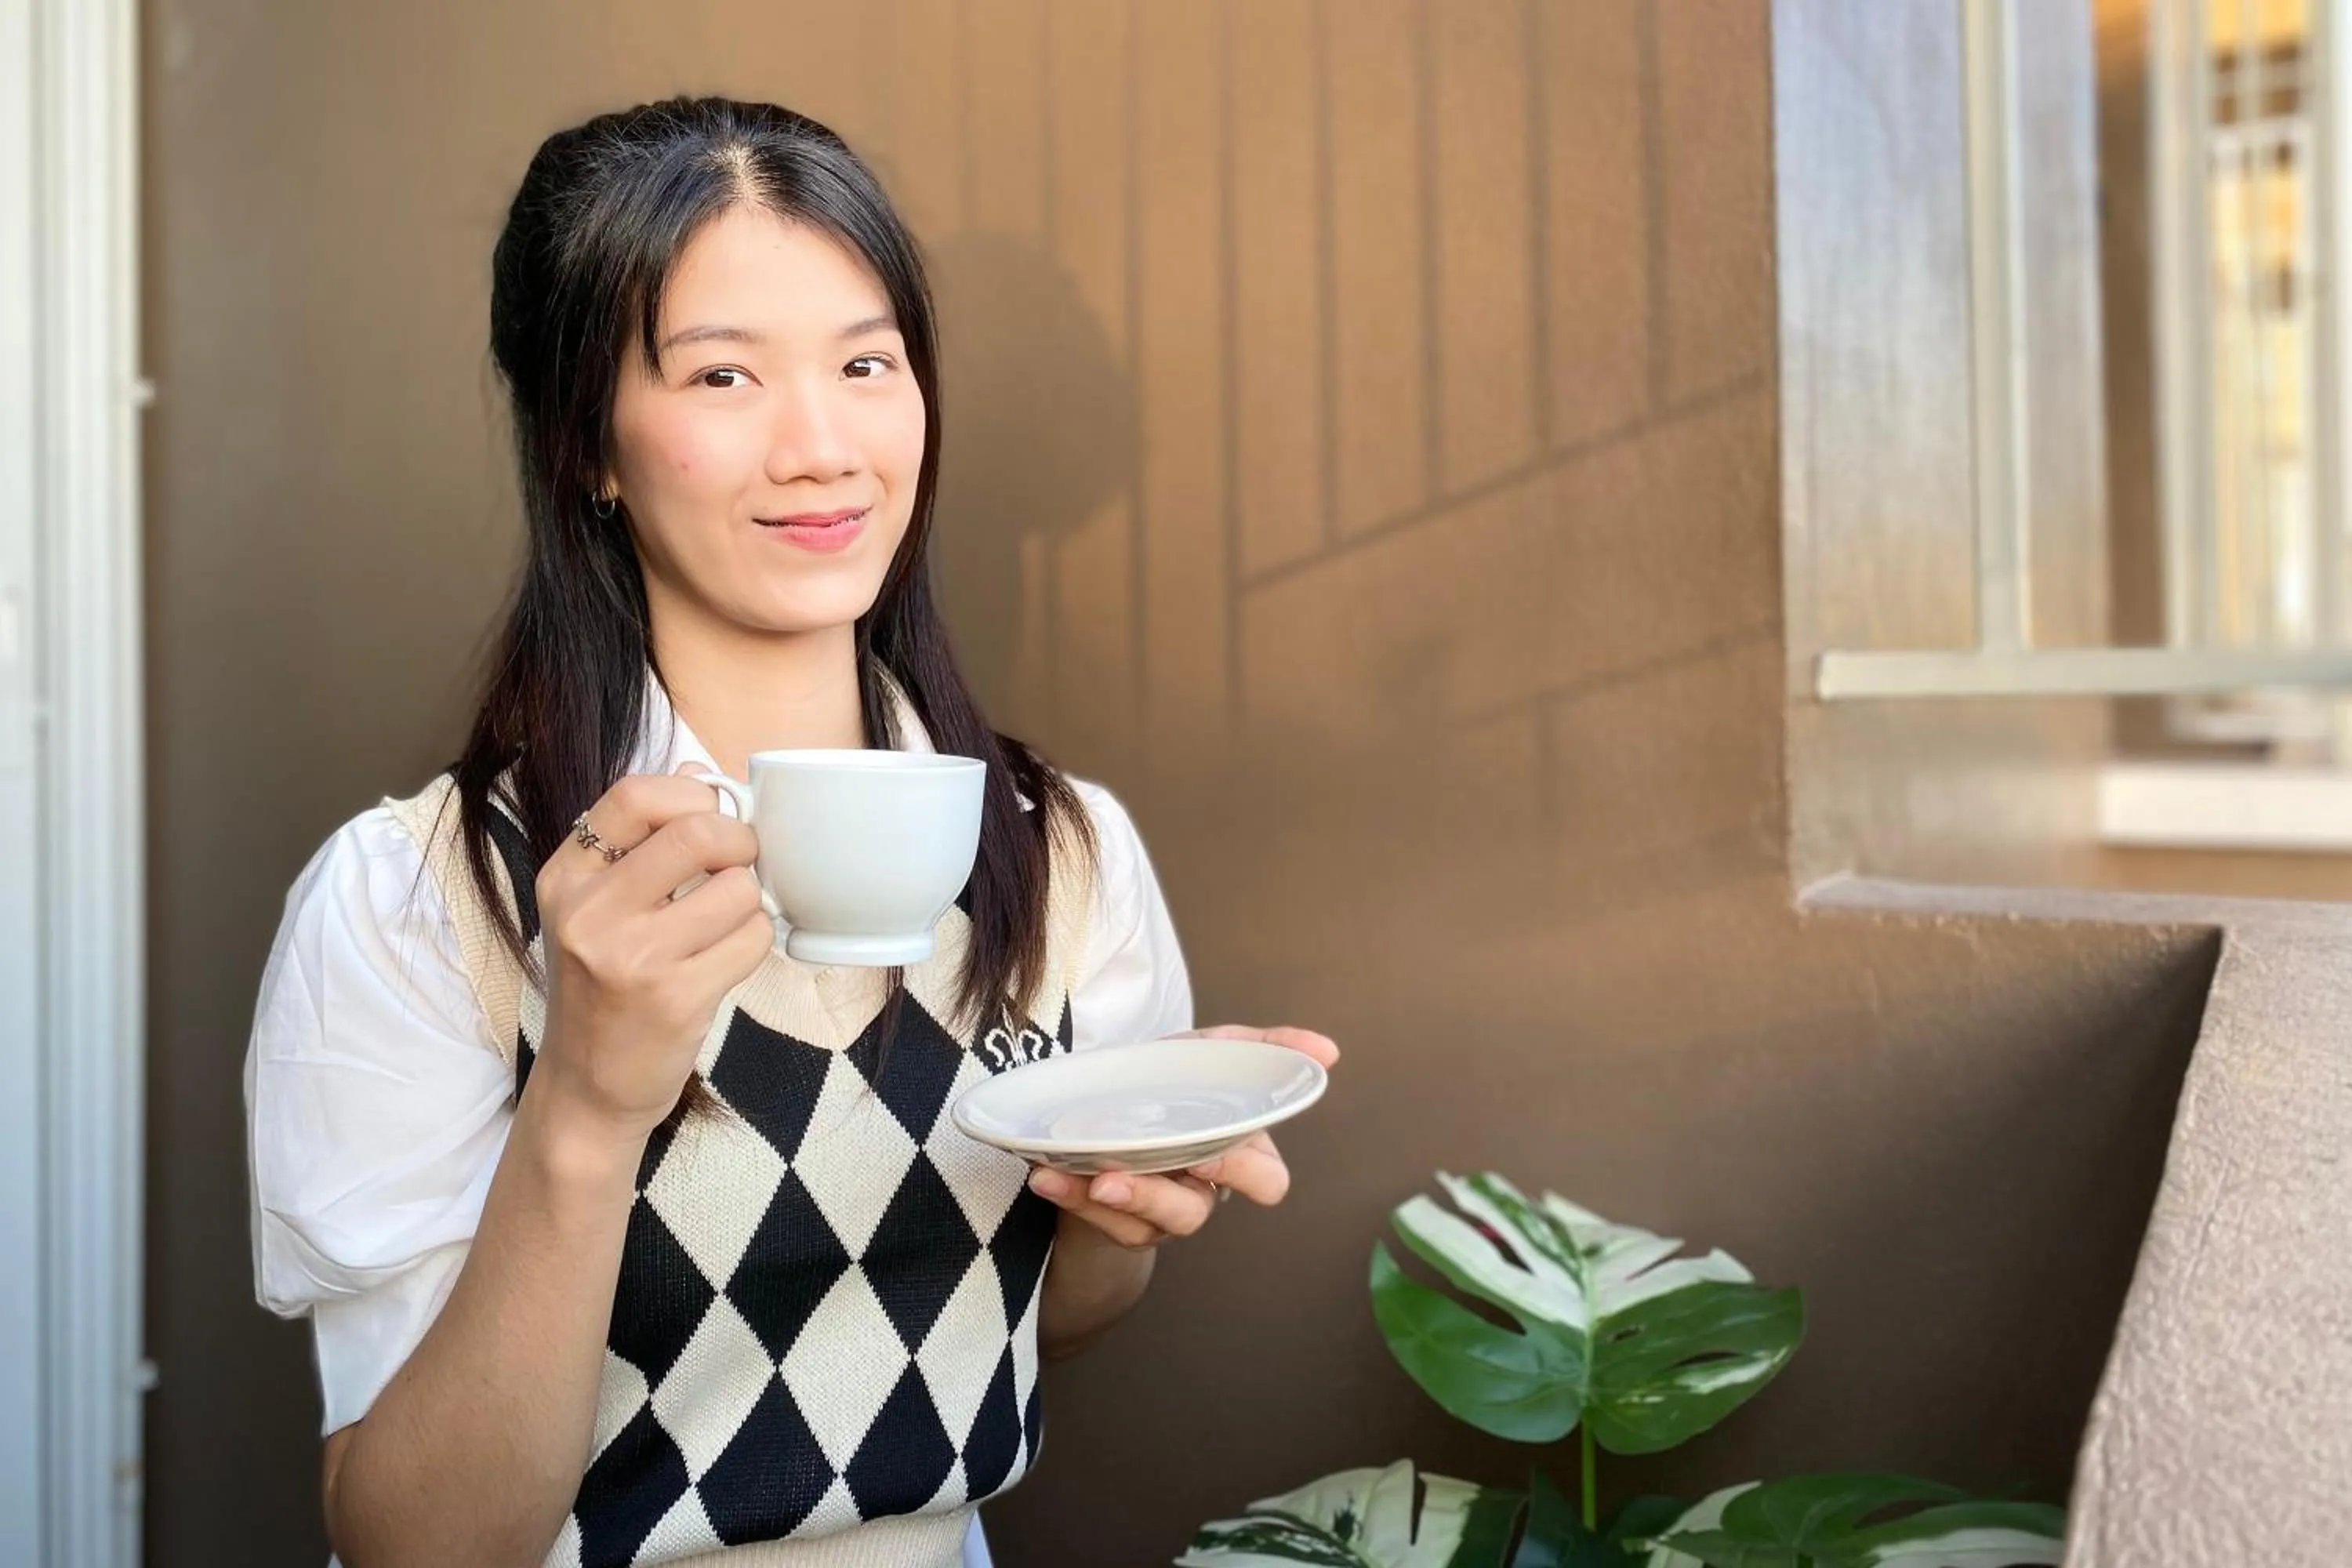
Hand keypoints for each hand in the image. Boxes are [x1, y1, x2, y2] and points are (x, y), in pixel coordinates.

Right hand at [529, 765, 773, 1140]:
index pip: (634, 796)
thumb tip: (697, 774)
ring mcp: (632, 958)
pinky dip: (754, 943)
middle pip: (697, 832)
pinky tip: (726, 961)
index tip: (709, 817)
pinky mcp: (676, 999)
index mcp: (566, 879)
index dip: (691, 796)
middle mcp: (590, 914)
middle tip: (738, 865)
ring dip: (749, 904)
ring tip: (723, 927)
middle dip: (739, 841)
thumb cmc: (602, 989)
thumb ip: (641, 838)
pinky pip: (752, 940)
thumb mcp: (597, 908)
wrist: (587, 1088)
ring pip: (737, 889)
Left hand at [1026, 1025, 1338, 1248]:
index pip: (1267, 1183)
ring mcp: (1157, 1213)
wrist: (1119, 1113)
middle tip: (1125, 1173)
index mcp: (1236, 1154)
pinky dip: (1071, 1195)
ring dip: (1111, 1200)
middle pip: (1195, 1214)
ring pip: (1144, 1226)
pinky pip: (1097, 1221)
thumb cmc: (1177, 1084)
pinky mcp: (1116, 1222)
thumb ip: (1266, 1046)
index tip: (1211, 1152)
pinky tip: (1046, 1174)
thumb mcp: (1216, 1053)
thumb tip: (1328, 1051)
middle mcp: (1200, 1192)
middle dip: (1159, 1197)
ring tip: (1086, 1176)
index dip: (1243, 1174)